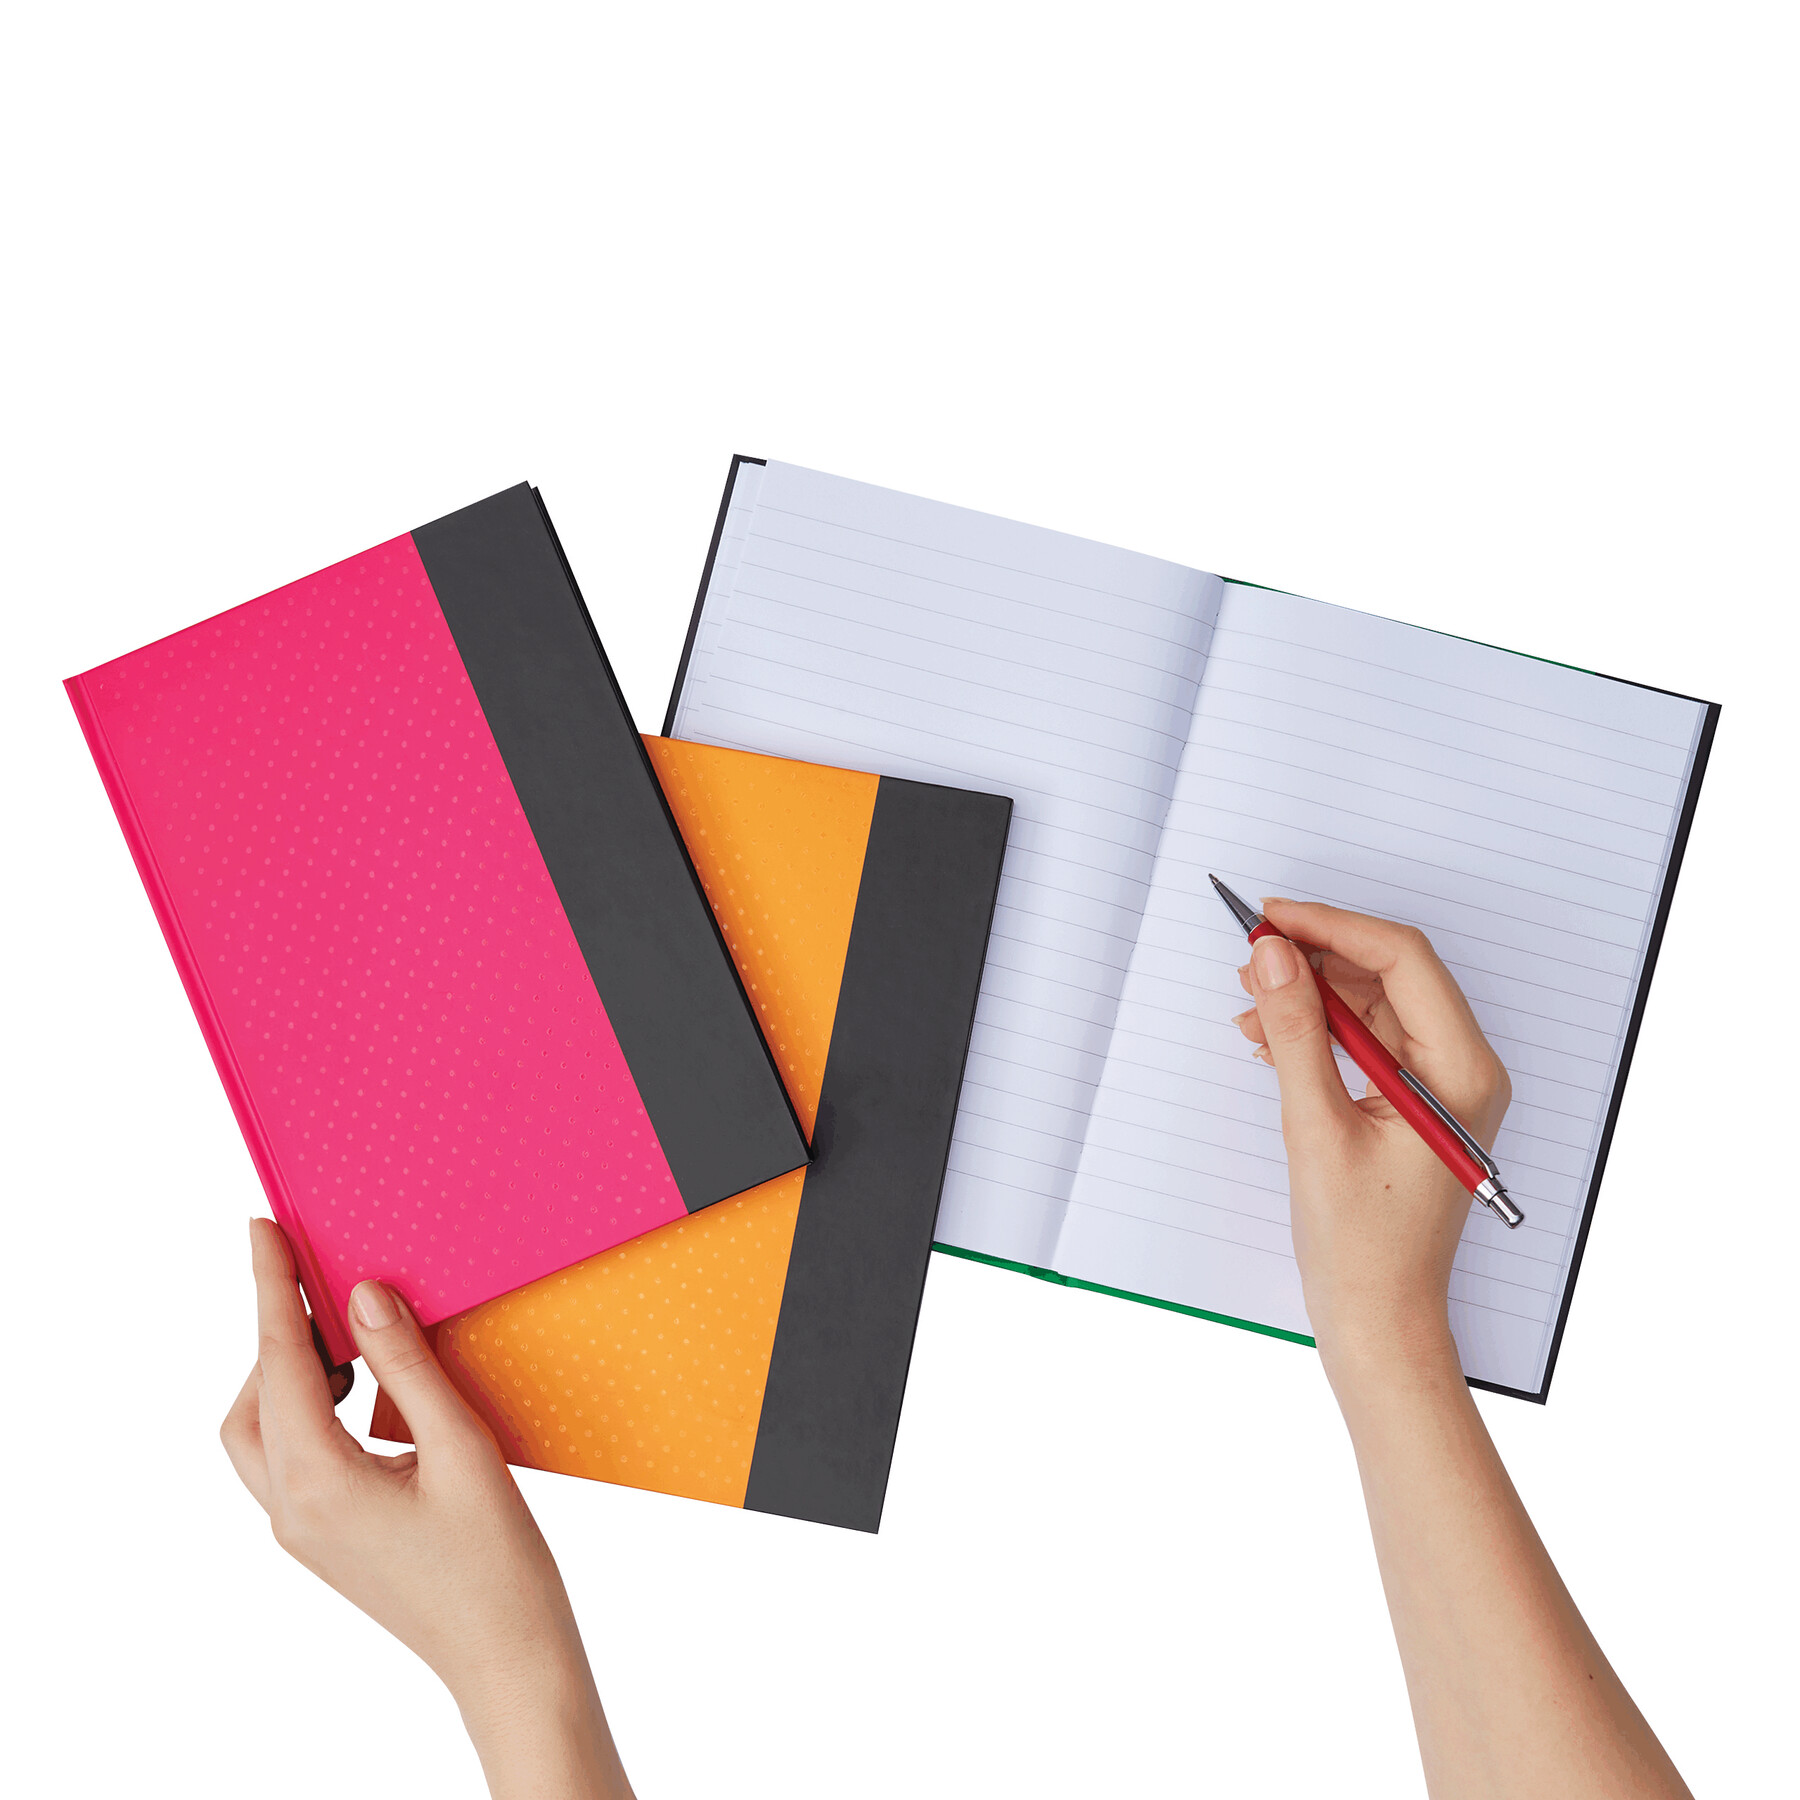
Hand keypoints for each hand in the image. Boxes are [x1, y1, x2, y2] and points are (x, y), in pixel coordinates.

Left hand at [221, 1219, 632, 1799]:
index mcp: (318, 1482)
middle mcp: (293, 1509)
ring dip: (291, 1376)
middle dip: (278, 1336)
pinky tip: (362, 1392)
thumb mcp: (461, 1446)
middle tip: (319, 1279)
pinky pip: (292, 1459)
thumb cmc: (497, 1561)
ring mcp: (304, 1531)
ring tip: (348, 1335)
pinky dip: (309, 1411)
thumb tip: (362, 1298)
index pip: (280, 1362)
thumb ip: (407, 1366)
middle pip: (251, 1403)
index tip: (260, 1228)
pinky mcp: (325, 1539)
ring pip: (263, 1434)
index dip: (271, 1288)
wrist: (506, 1656)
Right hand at [1236, 909, 1692, 1796]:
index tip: (1270, 919)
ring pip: (1372, 1004)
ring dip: (1310, 992)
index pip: (1403, 961)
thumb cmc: (1363, 1247)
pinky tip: (1265, 1033)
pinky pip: (1363, 1041)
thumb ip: (1296, 1033)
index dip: (1333, 928)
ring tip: (1248, 993)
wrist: (1380, 1324)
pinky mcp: (1409, 1103)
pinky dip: (1315, 1030)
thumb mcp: (1316, 1129)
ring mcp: (1437, 1086)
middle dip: (1318, 955)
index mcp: (1462, 1071)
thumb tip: (1273, 956)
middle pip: (1390, 975)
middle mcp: (1462, 1069)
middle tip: (1250, 948)